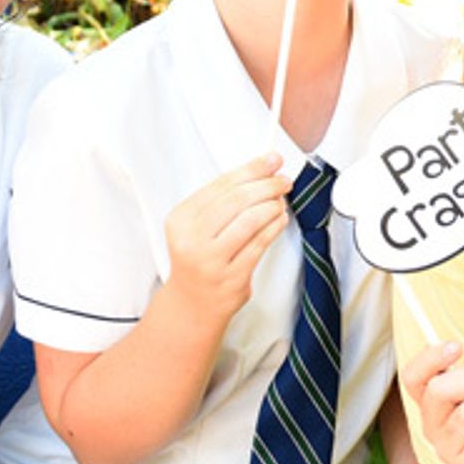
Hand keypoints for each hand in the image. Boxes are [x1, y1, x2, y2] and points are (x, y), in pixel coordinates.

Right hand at [160, 155, 289, 328]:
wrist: (192, 303)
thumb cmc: (199, 259)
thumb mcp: (196, 226)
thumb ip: (222, 200)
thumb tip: (261, 171)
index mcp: (181, 219)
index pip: (220, 185)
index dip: (251, 169)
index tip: (270, 161)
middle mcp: (192, 239)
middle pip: (237, 200)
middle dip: (266, 184)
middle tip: (282, 180)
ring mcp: (211, 260)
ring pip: (250, 220)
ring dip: (272, 205)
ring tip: (280, 201)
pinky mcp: (232, 277)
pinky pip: (259, 244)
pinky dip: (274, 226)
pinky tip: (279, 219)